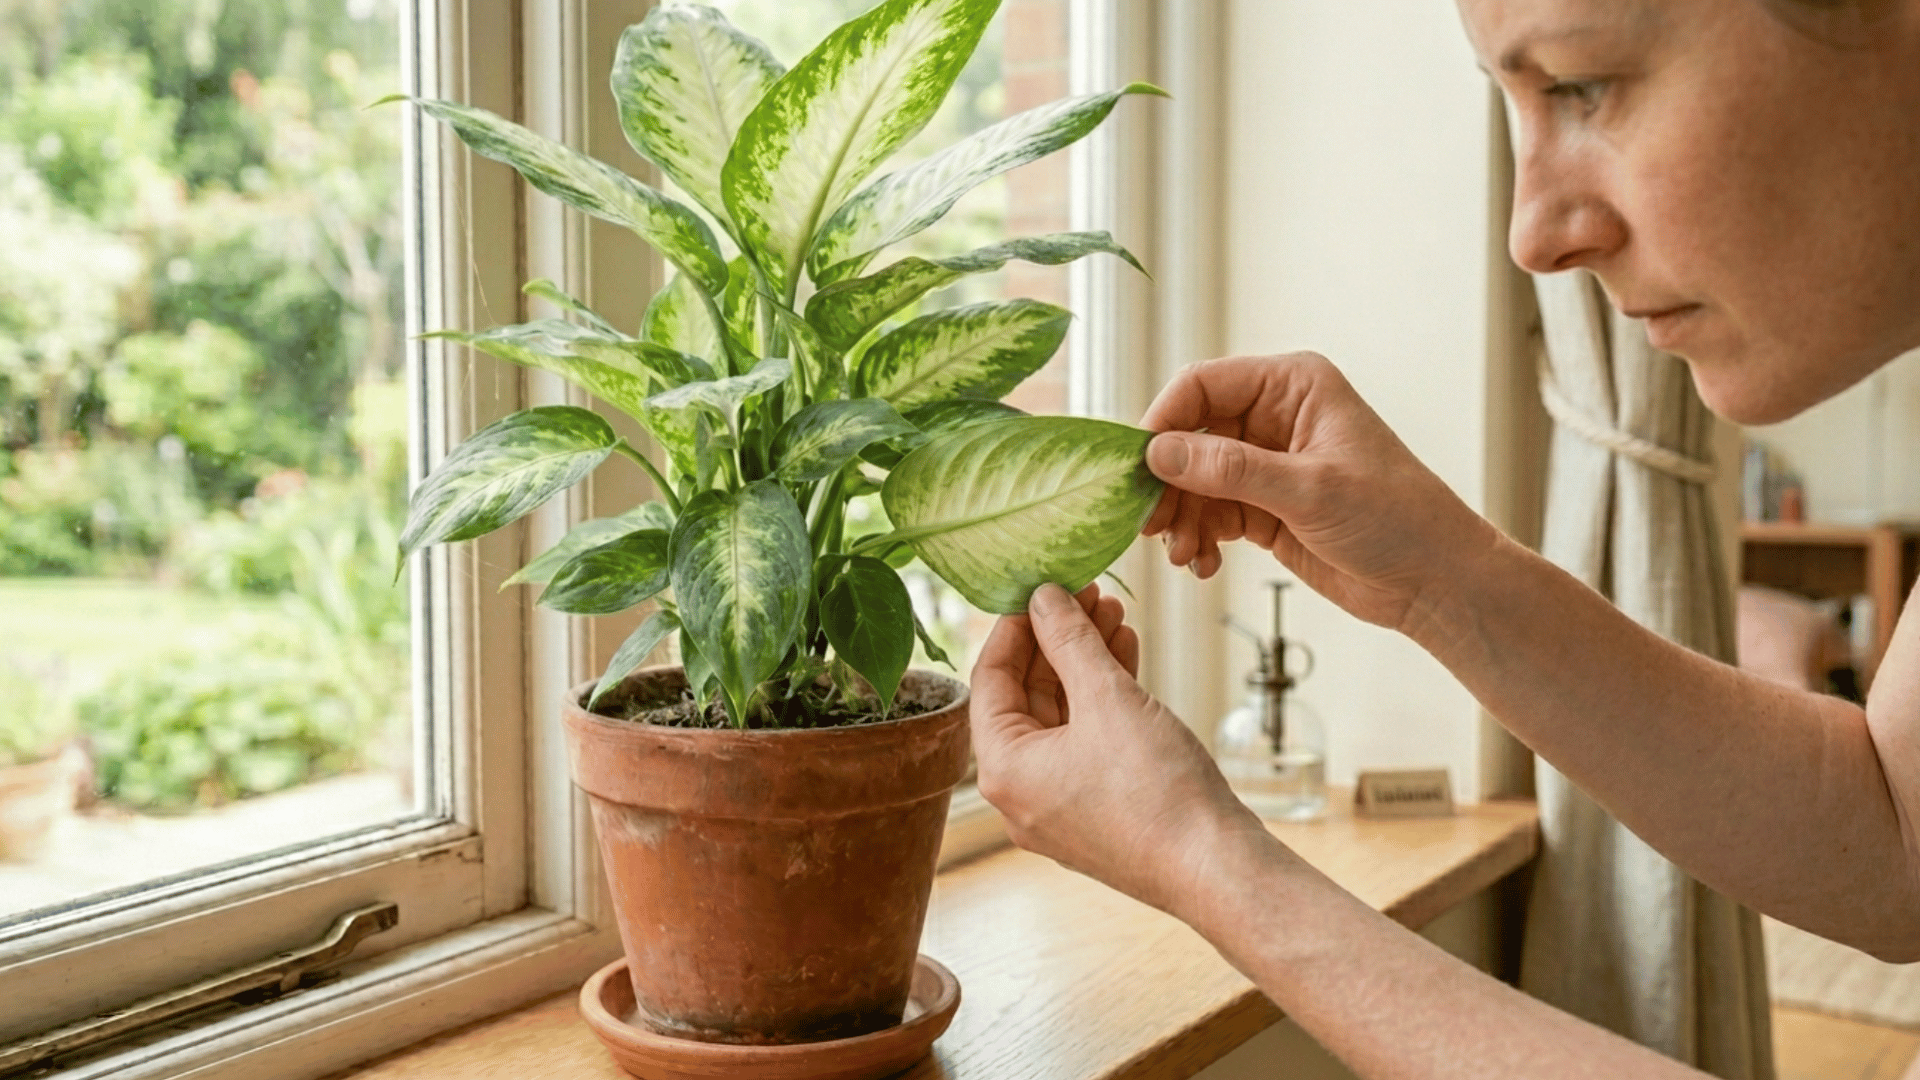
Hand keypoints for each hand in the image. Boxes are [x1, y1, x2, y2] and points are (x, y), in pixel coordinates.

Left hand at [970, 582, 1264, 917]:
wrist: (1216, 868)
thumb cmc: (1156, 791)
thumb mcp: (1107, 699)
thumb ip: (1070, 641)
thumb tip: (1044, 598)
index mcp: (1004, 770)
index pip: (990, 680)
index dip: (1015, 627)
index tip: (1040, 587)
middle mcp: (1020, 793)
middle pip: (1025, 697)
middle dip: (1057, 640)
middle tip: (1086, 593)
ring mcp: (1059, 806)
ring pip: (1061, 717)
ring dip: (1084, 663)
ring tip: (1113, 614)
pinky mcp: (1097, 811)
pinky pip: (1087, 742)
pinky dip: (1103, 700)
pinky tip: (1126, 655)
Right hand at [1140, 352, 1500, 631]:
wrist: (1434, 581)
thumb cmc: (1397, 518)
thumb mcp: (1310, 490)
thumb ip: (1231, 470)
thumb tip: (1160, 453)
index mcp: (1292, 386)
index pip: (1202, 386)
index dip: (1163, 422)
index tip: (1138, 468)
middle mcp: (1274, 417)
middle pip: (1189, 436)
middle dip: (1167, 482)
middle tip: (1150, 524)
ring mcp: (1266, 464)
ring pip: (1193, 481)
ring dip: (1180, 518)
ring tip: (1186, 554)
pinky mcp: (1263, 507)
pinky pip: (1209, 514)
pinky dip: (1198, 539)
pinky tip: (1205, 564)